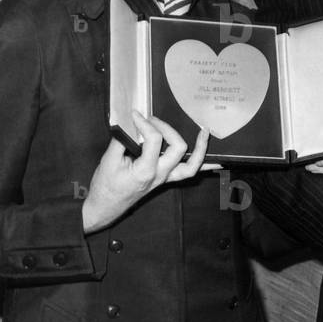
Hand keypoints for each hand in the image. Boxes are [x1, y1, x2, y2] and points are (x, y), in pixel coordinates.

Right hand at [82, 111, 209, 233]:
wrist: (105, 207)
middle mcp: (160, 175)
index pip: (154, 140)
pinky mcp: (166, 179)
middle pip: (177, 148)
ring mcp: (165, 178)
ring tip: (204, 131)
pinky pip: (189, 173)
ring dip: (201, 148)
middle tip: (153, 120)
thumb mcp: (108, 160)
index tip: (135, 115)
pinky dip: (204, 166)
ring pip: (192, 166)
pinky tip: (217, 162)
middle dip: (168, 129)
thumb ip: (120, 140)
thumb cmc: (105, 186)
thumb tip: (130, 122)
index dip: (145, 123)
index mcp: (145, 170)